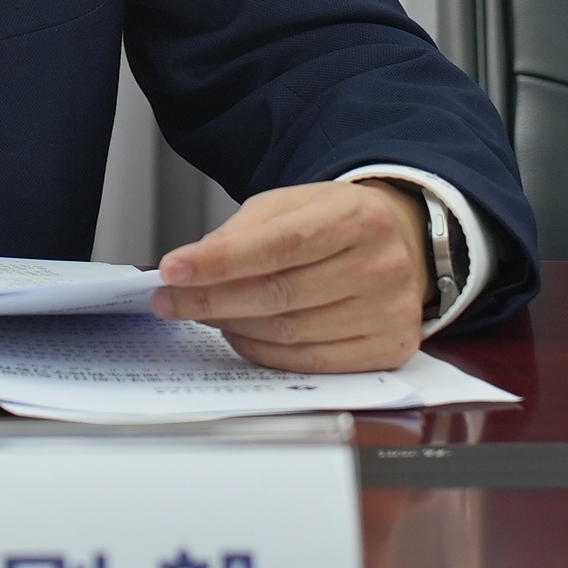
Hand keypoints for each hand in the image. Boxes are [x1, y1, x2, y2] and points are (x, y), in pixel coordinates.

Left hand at [148, 180, 428, 372]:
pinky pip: (310, 363)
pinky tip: (238, 335)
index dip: (220, 262)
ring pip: (290, 332)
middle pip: (280, 294)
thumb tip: (191, 268)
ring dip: (232, 327)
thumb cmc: (335, 223)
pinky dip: (263, 353)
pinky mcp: (389, 348)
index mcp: (358, 215)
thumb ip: (242, 232)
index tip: (172, 270)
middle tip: (168, 300)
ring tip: (200, 313)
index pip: (278, 245)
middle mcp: (383, 264)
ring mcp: (390, 311)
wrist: (399, 244)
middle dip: (211, 300)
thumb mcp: (290, 205)